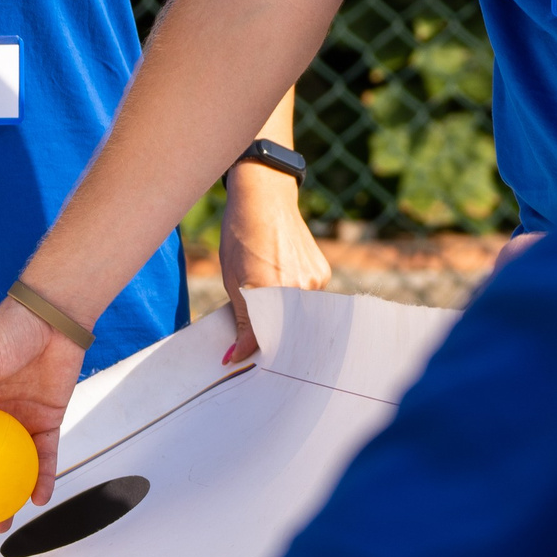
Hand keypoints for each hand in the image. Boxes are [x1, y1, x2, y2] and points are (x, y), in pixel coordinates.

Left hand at [218, 163, 330, 362]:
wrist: (264, 199)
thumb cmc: (241, 237)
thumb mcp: (233, 280)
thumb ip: (242, 323)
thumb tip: (236, 358)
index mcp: (271, 290)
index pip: (267, 338)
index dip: (257, 348)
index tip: (247, 356)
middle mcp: (299, 289)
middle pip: (287, 329)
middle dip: (272, 333)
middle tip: (256, 329)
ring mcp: (315, 280)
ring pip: (299, 314)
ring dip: (283, 313)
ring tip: (266, 288)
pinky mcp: (323, 272)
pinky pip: (309, 298)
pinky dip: (294, 296)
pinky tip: (281, 275)